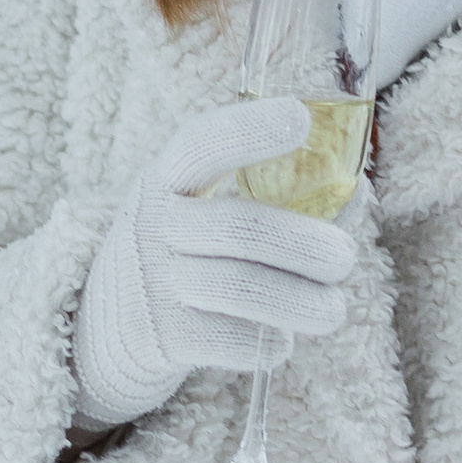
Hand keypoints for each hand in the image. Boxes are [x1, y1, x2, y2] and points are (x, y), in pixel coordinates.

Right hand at [70, 97, 358, 430]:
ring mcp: (150, 283)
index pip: (201, 144)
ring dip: (304, 303)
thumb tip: (357, 196)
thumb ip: (272, 200)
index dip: (250, 129)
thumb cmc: (180, 257)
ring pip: (244, 289)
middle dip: (309, 246)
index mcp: (165, 178)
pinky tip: (280, 339)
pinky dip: (271, 344)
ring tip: (333, 309)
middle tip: (344, 259)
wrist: (104, 332)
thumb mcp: (200, 212)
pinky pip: (233, 341)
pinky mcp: (159, 339)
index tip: (300, 119)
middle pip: (243, 228)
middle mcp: (151, 224)